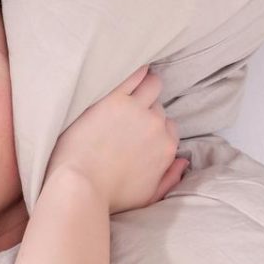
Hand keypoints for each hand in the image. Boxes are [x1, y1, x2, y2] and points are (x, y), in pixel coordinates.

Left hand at [47, 67, 185, 213]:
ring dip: (145, 84)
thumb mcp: (148, 196)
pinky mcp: (112, 99)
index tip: (136, 128)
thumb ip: (170, 178)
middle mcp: (155, 126)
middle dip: (146, 108)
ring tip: (134, 82)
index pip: (167, 127)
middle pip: (157, 107)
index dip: (151, 127)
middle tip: (128, 110)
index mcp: (166, 148)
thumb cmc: (109, 196)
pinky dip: (134, 71)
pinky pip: (131, 75)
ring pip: (151, 86)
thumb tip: (183, 161)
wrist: (80, 185)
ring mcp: (135, 110)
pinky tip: (129, 67)